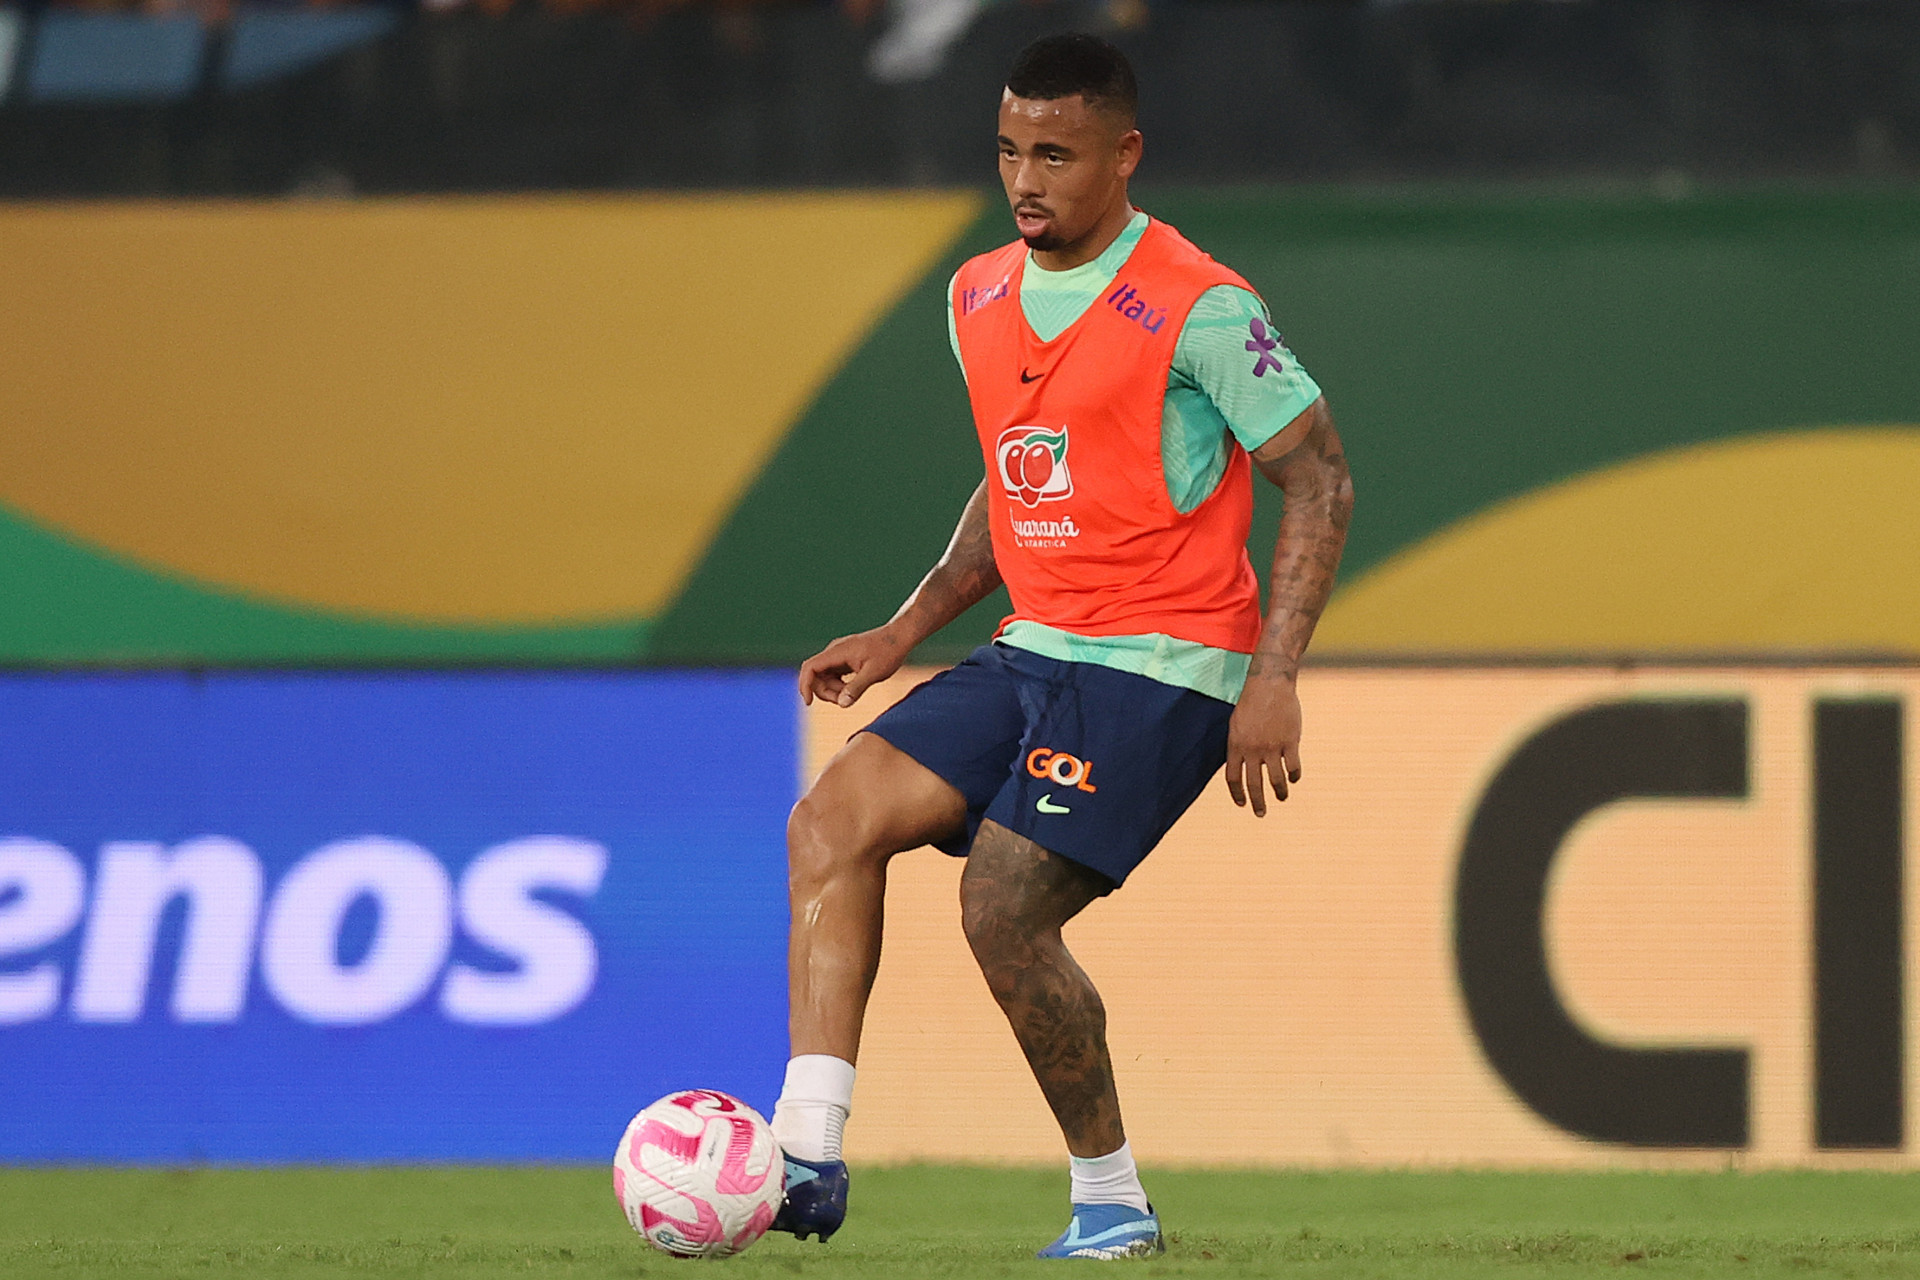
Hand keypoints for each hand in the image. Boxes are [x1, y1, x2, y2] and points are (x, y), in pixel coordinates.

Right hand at [798, 627, 910, 707]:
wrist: (900, 637)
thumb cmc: (889, 651)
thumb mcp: (874, 672)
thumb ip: (856, 688)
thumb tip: (842, 704)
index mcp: (837, 652)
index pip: (810, 667)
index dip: (805, 685)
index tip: (809, 703)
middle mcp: (834, 652)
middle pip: (815, 676)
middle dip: (825, 692)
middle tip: (845, 700)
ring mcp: (839, 655)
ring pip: (824, 677)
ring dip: (834, 690)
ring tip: (854, 693)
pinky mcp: (845, 660)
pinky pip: (834, 675)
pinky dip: (839, 686)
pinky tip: (853, 689)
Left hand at [1224, 672, 1301, 816]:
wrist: (1269, 685)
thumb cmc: (1251, 702)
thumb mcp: (1235, 724)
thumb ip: (1237, 746)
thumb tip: (1240, 766)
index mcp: (1235, 745)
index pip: (1233, 778)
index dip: (1237, 793)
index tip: (1242, 803)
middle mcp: (1252, 750)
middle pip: (1254, 784)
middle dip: (1257, 802)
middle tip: (1260, 813)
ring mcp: (1272, 747)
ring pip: (1276, 779)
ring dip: (1279, 792)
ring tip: (1282, 797)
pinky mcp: (1289, 742)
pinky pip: (1293, 766)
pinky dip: (1294, 775)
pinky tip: (1294, 778)